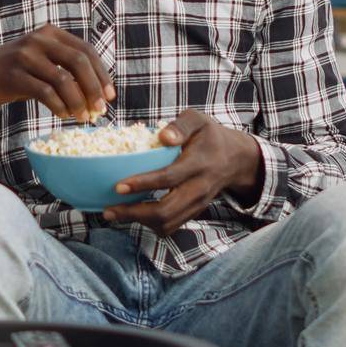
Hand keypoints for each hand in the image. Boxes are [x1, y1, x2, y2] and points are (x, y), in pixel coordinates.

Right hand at [0, 23, 115, 122]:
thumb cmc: (19, 71)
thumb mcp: (43, 60)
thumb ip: (67, 68)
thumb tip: (100, 94)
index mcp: (51, 33)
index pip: (86, 50)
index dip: (101, 74)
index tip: (110, 96)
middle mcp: (39, 39)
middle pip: (79, 62)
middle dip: (94, 88)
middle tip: (100, 110)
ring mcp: (25, 56)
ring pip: (63, 80)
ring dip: (78, 102)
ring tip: (82, 117)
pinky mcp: (14, 75)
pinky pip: (45, 93)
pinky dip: (59, 106)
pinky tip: (64, 115)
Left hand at [101, 110, 263, 234]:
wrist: (237, 159)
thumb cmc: (210, 136)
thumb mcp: (199, 120)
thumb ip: (181, 125)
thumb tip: (162, 137)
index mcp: (198, 163)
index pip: (169, 177)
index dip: (143, 184)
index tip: (118, 186)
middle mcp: (199, 188)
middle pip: (166, 210)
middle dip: (134, 213)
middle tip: (109, 210)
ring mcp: (197, 204)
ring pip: (168, 223)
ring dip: (139, 222)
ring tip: (114, 213)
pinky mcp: (194, 212)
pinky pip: (171, 226)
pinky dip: (150, 224)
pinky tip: (133, 214)